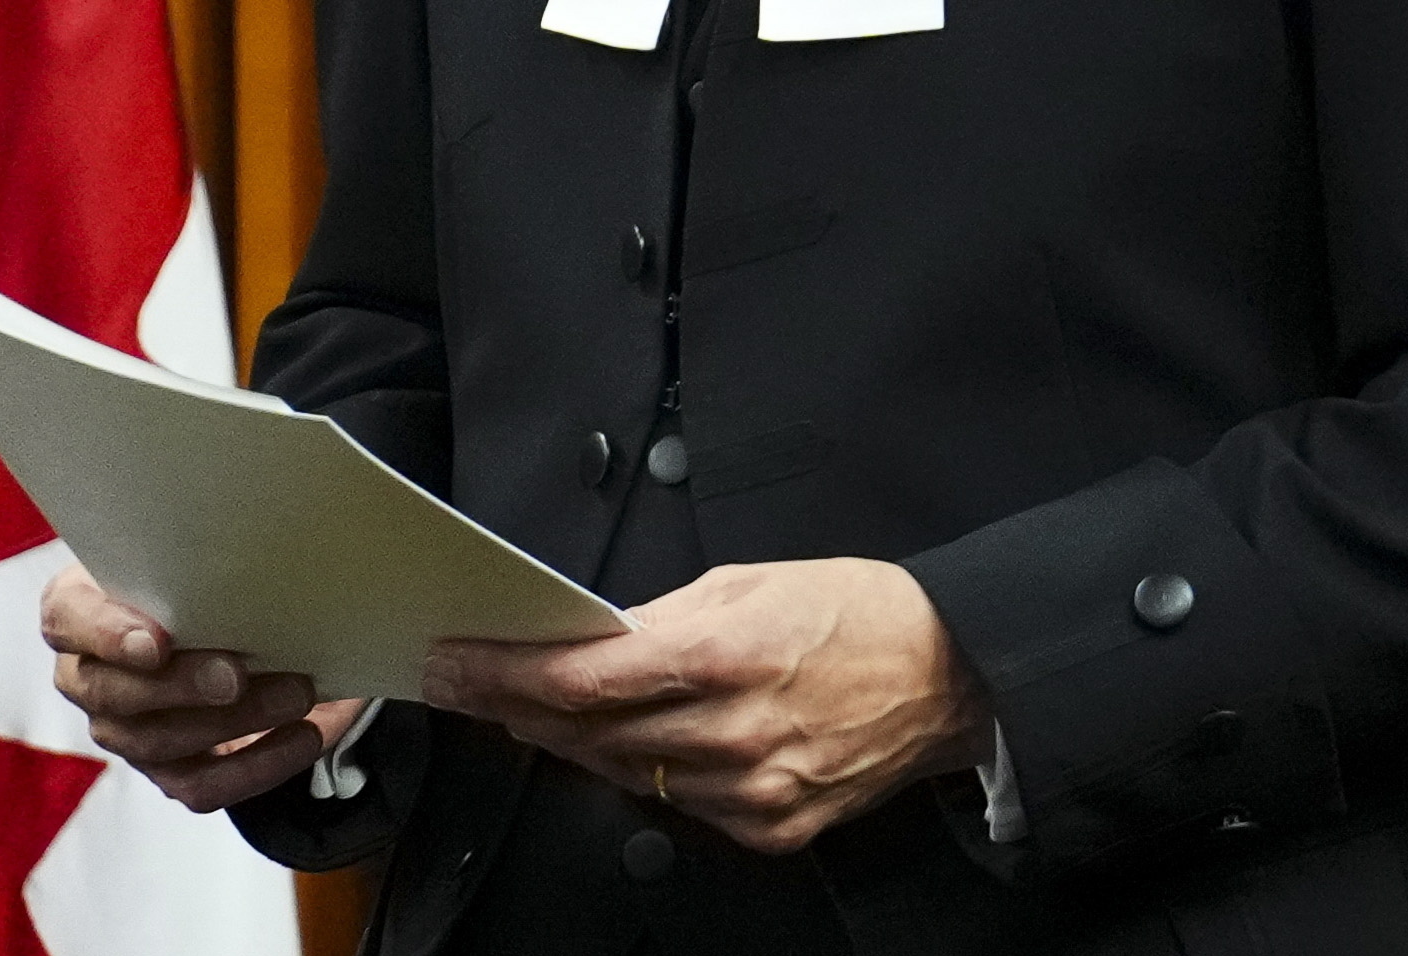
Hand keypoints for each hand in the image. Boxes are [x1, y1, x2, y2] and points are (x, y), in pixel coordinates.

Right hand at [40, 560, 364, 813]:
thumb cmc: (201, 571)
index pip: (67, 620)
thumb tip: (255, 561)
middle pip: (115, 694)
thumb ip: (199, 558)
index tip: (158, 642)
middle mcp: (87, 674)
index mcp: (77, 607)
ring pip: (158, 742)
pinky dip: (256, 767)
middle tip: (238, 674)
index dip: (106, 634)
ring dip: (235, 722)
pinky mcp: (164, 769)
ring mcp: (121, 729)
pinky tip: (301, 738)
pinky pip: (198, 786)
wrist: (236, 617)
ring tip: (296, 695)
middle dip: (183, 686)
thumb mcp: (193, 551)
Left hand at [419, 559, 988, 855]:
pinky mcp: (770, 827)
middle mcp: (733, 731)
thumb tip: (595, 639)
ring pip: (625, 774)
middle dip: (518, 706)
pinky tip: (632, 745)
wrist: (949, 673)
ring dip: (572, 743)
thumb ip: (666, 615)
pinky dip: (647, 773)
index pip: (581, 680)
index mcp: (725, 654)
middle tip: (471, 681)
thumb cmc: (859, 614)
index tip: (458, 663)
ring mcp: (750, 789)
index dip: (504, 674)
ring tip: (536, 710)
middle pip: (588, 733)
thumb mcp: (754, 581)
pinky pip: (680, 805)